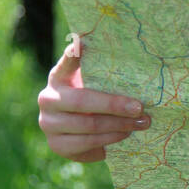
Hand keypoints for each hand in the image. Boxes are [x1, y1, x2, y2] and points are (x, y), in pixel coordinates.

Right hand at [37, 41, 150, 163]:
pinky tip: (125, 134)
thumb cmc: (94, 103)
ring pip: (88, 125)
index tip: (83, 44)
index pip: (66, 63)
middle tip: (139, 108)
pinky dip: (110, 139)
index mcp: (58, 77)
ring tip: (140, 123)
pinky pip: (87, 143)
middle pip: (82, 101)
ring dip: (118, 125)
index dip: (73, 55)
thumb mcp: (96, 85)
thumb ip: (103, 73)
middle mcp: (48, 98)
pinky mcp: (57, 145)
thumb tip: (130, 57)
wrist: (80, 136)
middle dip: (114, 105)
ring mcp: (48, 123)